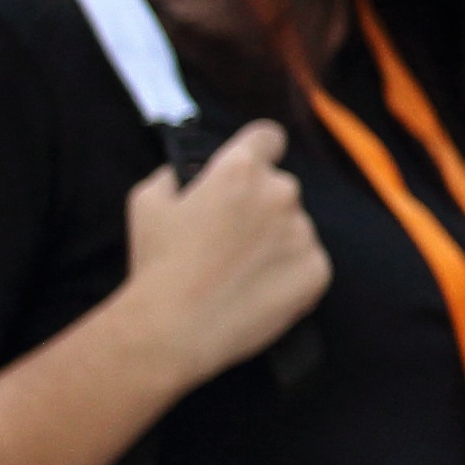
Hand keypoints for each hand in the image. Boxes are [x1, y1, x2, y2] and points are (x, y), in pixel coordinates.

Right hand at [109, 120, 328, 385]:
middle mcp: (280, 193)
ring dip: (275, 241)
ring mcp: (303, 232)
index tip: (253, 164)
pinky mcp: (318, 270)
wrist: (175, 328)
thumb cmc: (158, 264)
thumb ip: (173, 175)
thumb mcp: (146, 202)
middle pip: (279, 188)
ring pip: (295, 227)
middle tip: (229, 238)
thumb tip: (184, 174)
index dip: (259, 149)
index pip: (268, 137)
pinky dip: (289, 273)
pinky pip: (308, 262)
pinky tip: (257, 290)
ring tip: (239, 272)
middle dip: (259, 205)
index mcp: (240, 170)